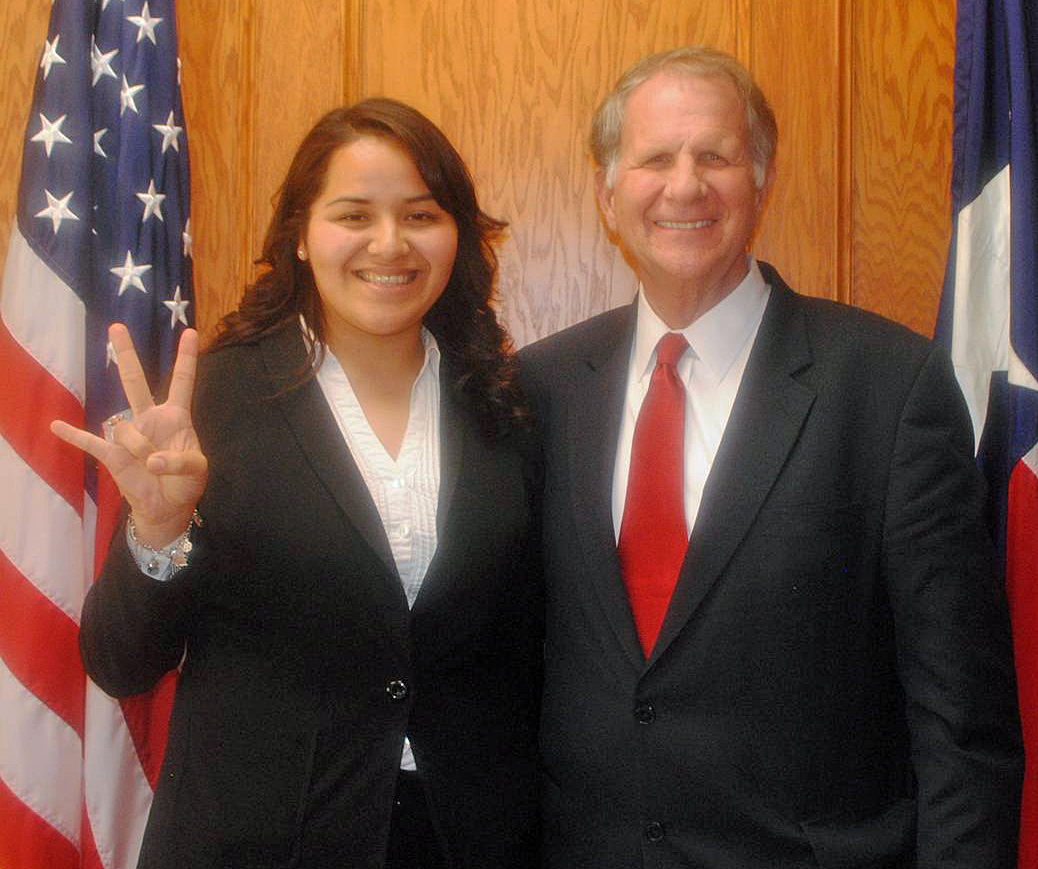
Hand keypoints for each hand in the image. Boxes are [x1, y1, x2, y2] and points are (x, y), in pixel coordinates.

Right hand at [51, 324, 208, 547]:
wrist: (167, 507)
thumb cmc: (186, 483)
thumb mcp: (197, 471)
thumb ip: (180, 461)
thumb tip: (151, 460)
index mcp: (175, 418)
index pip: (182, 382)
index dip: (186, 359)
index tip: (190, 332)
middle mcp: (150, 419)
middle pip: (135, 382)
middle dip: (126, 354)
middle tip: (117, 327)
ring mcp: (129, 435)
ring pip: (127, 430)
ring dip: (140, 449)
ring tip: (150, 467)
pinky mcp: (112, 454)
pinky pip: (90, 442)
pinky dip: (73, 435)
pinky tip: (56, 426)